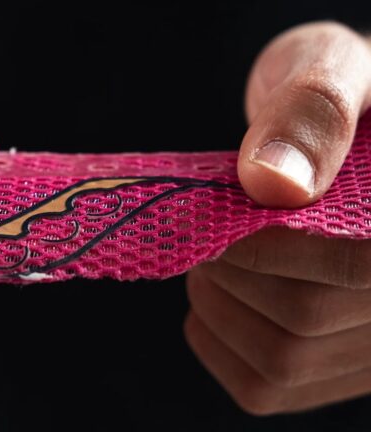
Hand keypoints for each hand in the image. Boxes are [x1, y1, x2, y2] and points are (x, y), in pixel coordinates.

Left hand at [185, 22, 370, 414]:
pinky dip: (217, 340)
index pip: (349, 267)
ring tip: (219, 252)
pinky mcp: (340, 368)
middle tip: (210, 224)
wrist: (335, 138)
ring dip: (217, 300)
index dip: (266, 242)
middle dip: (229, 264)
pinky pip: (266, 385)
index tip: (223, 209)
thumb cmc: (332, 98)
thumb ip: (312, 112)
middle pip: (305, 318)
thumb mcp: (330, 68)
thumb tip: (272, 184)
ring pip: (282, 360)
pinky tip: (221, 293)